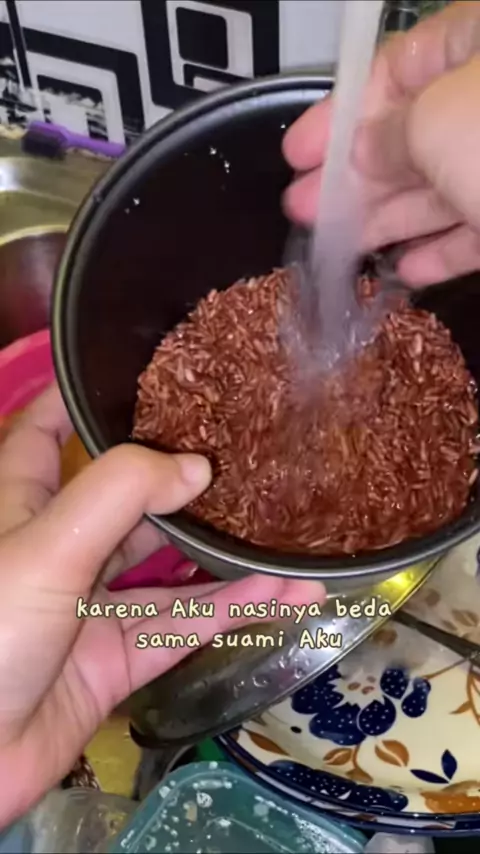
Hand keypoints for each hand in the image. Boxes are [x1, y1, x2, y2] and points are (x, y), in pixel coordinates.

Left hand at [0, 385, 323, 824]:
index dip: (83, 400)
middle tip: (247, 452)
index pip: (46, 432)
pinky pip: (183, 628)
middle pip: (126, 501)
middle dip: (180, 479)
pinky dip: (233, 612)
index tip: (145, 375)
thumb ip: (119, 495)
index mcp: (22, 504)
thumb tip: (196, 468)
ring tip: (289, 528)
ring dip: (228, 556)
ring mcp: (89, 609)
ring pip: (168, 570)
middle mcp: (59, 549)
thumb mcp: (45, 547)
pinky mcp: (114, 662)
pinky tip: (286, 594)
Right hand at [283, 0, 479, 286]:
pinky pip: (478, 226)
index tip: (297, 155)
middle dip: (355, 176)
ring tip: (337, 248)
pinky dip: (440, 250)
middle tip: (304, 210)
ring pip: (444, 185)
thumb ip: (386, 135)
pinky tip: (402, 271)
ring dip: (387, 219)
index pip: (398, 69)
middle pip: (416, 133)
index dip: (339, 115)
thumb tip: (362, 151)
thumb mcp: (433, 123)